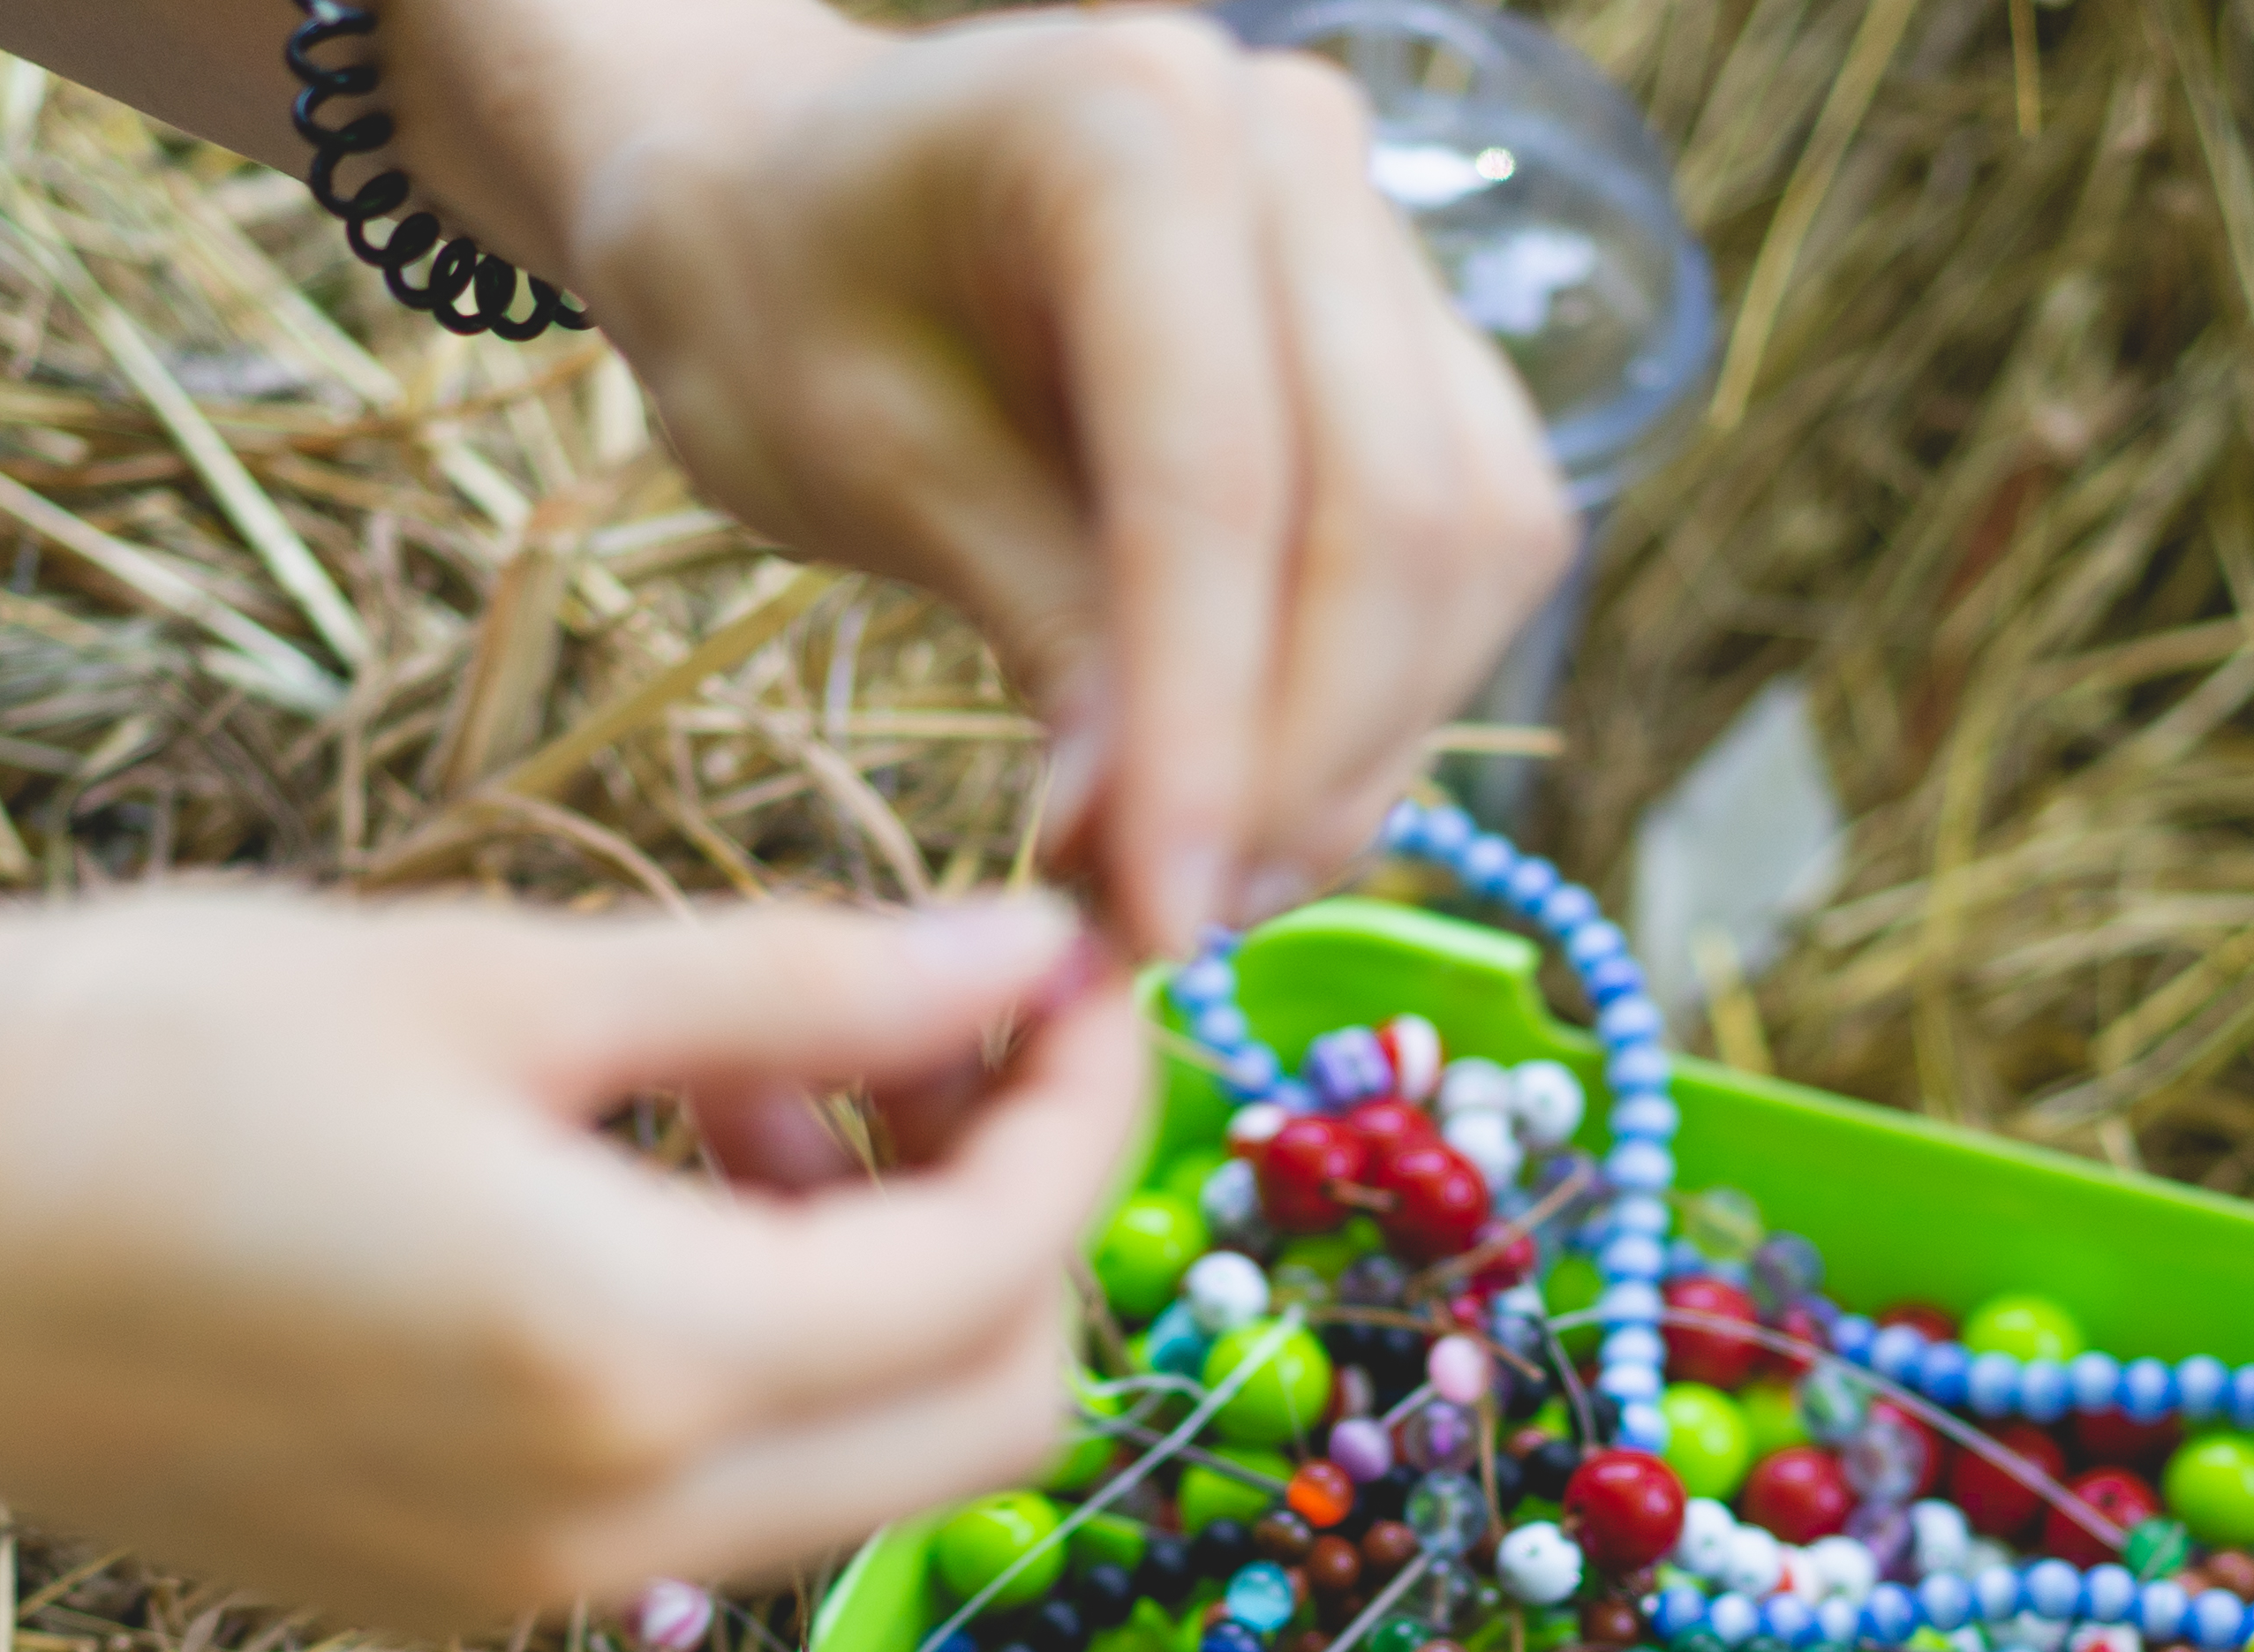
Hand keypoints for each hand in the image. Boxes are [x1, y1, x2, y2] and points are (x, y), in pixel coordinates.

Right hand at [0, 884, 1143, 1631]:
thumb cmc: (102, 1067)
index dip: (1083, 1110)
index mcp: (638, 1360)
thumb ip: (792, 984)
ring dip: (879, 1287)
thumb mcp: (477, 975)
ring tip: (737, 1081)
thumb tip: (1026, 960)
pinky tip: (624, 1191)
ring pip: (856, 1472)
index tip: (1077, 971)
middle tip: (936, 1032)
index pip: (1001, 1266)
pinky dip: (746, 1354)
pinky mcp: (457, 1604)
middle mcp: (617, 1529)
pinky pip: (702, 1499)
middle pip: (985, 1419)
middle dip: (1016, 1223)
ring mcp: (537, 1598)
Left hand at [406, 0, 1580, 958]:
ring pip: (1472, 546)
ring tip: (1191, 878)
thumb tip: (1156, 854)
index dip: (1209, 724)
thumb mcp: (852, 458)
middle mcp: (1293, 148)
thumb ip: (1032, 618)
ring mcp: (1379, 240)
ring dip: (1359, 753)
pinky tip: (1249, 796)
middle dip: (1301, 762)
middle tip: (1172, 928)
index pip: (1221, 472)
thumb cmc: (781, 303)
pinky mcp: (1420, 349)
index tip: (1158, 915)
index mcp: (1128, 122)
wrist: (797, 205)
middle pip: (1396, 512)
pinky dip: (1378, 705)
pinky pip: (1471, 552)